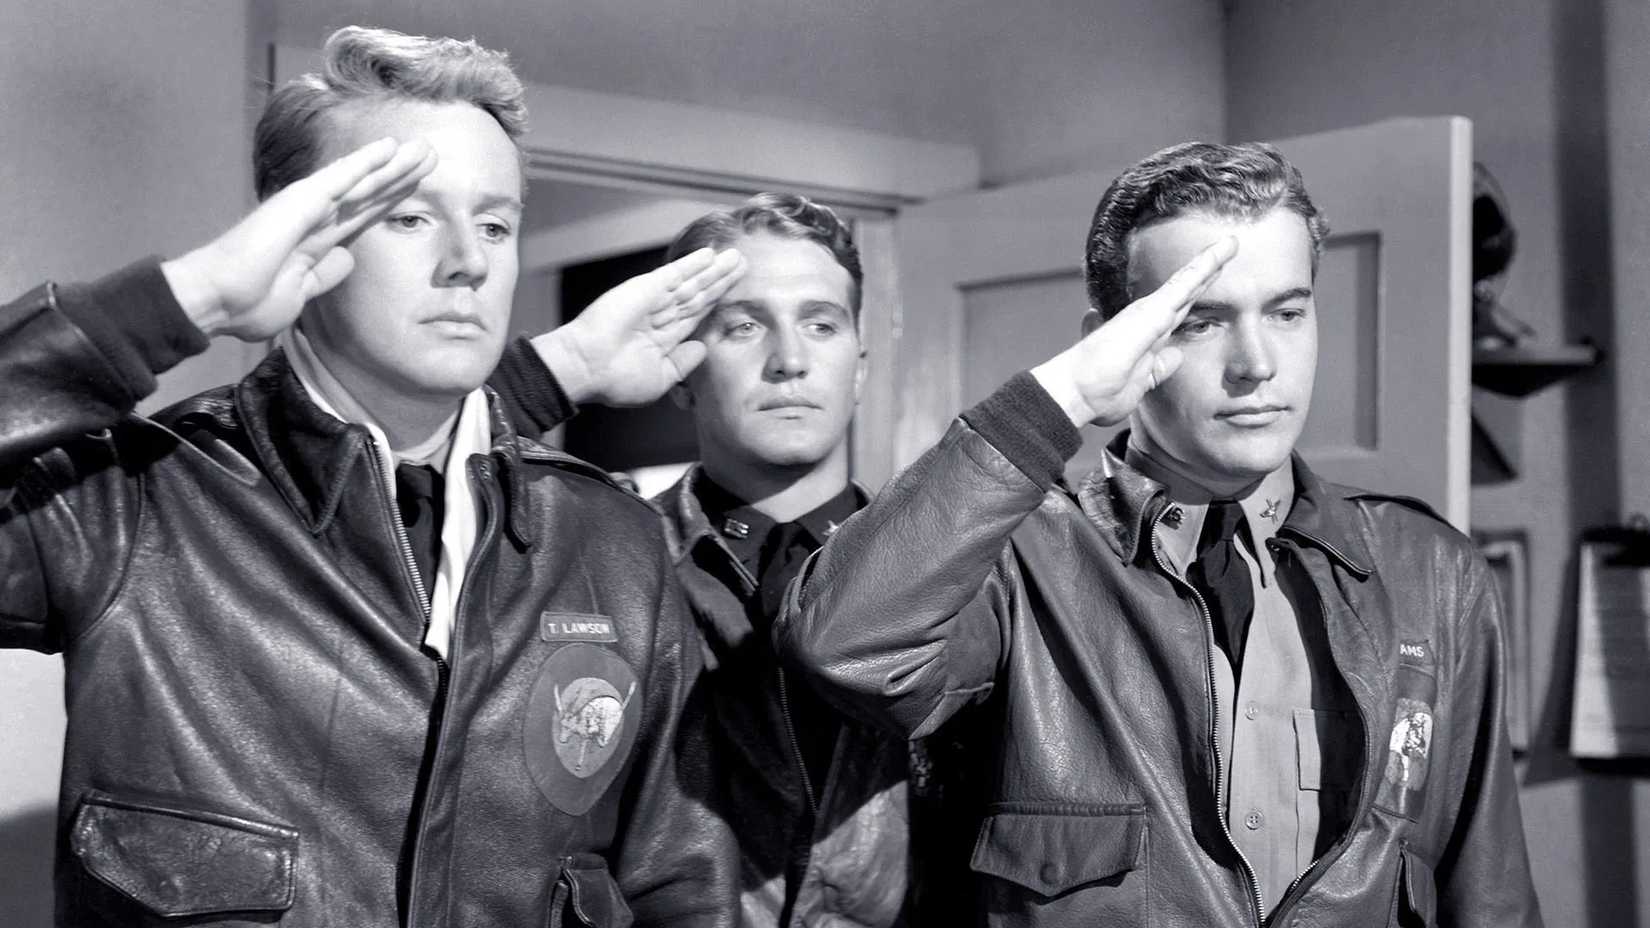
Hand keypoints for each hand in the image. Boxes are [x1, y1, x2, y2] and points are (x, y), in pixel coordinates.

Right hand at [161, 137, 436, 341]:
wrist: (218, 302)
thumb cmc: (248, 303)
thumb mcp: (300, 294)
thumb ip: (324, 274)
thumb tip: (347, 258)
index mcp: (317, 241)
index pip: (364, 216)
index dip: (391, 202)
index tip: (417, 190)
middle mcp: (316, 218)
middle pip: (369, 193)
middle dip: (401, 177)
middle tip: (432, 157)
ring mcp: (307, 207)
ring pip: (362, 180)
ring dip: (394, 165)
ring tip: (424, 149)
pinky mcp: (300, 202)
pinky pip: (340, 177)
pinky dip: (365, 161)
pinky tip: (389, 147)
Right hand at [532, 247, 744, 406]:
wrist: (588, 368)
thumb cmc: (615, 379)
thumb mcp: (659, 378)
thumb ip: (683, 364)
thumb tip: (701, 348)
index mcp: (663, 337)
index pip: (696, 315)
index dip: (716, 304)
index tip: (735, 295)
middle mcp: (660, 315)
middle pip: (699, 295)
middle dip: (720, 282)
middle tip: (742, 266)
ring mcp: (653, 300)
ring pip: (692, 282)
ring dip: (714, 270)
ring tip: (735, 258)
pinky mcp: (645, 289)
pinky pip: (674, 273)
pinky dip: (692, 264)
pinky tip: (710, 255)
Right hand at [1031, 237, 1236, 427]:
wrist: (1077, 391)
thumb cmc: (1099, 392)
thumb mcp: (1141, 383)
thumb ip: (1159, 367)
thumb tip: (1176, 354)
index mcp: (1149, 337)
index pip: (1179, 313)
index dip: (1196, 298)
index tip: (1211, 283)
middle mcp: (1149, 318)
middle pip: (1186, 292)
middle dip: (1206, 273)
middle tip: (1226, 251)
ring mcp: (1150, 311)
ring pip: (1188, 281)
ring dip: (1210, 261)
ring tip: (1230, 244)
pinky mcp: (1153, 309)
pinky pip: (1186, 282)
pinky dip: (1206, 264)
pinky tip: (1223, 250)